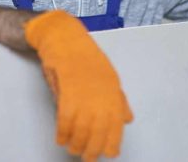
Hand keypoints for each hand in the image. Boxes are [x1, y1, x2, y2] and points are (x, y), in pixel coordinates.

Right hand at [25, 10, 132, 160]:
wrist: (64, 37)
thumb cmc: (83, 55)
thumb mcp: (107, 75)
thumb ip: (117, 98)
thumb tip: (127, 119)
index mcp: (113, 90)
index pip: (116, 125)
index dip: (111, 143)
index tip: (106, 154)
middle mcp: (101, 93)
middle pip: (98, 131)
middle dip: (92, 149)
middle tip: (85, 158)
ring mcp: (84, 92)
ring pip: (81, 129)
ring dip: (75, 143)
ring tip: (71, 149)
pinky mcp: (66, 90)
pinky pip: (65, 119)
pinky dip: (62, 132)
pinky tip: (60, 137)